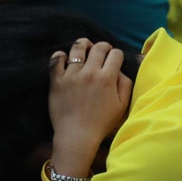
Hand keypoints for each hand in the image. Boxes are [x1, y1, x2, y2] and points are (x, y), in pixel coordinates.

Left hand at [48, 39, 131, 161]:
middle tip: (102, 52)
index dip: (117, 55)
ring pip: (78, 48)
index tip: (114, 60)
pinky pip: (56, 59)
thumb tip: (119, 70)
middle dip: (103, 46)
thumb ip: (125, 85)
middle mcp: (90, 72)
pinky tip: (65, 59)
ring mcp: (72, 75)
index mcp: (107, 78)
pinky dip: (61, 55)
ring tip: (85, 48)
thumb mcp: (122, 106)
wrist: (77, 135)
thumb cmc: (102, 123)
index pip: (116, 54)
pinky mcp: (57, 80)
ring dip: (84, 44)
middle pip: (99, 47)